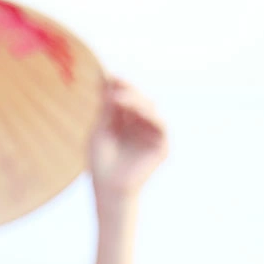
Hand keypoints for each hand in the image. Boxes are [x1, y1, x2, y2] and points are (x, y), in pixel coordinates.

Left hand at [89, 79, 167, 200]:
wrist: (109, 189)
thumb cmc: (101, 164)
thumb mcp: (101, 130)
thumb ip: (107, 109)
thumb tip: (108, 80)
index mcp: (126, 121)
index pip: (125, 98)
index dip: (119, 86)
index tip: (108, 75)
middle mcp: (141, 125)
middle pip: (138, 99)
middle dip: (126, 88)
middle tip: (114, 81)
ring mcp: (153, 134)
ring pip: (149, 107)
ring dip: (134, 99)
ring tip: (116, 97)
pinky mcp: (163, 145)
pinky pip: (159, 123)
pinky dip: (148, 114)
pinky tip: (134, 109)